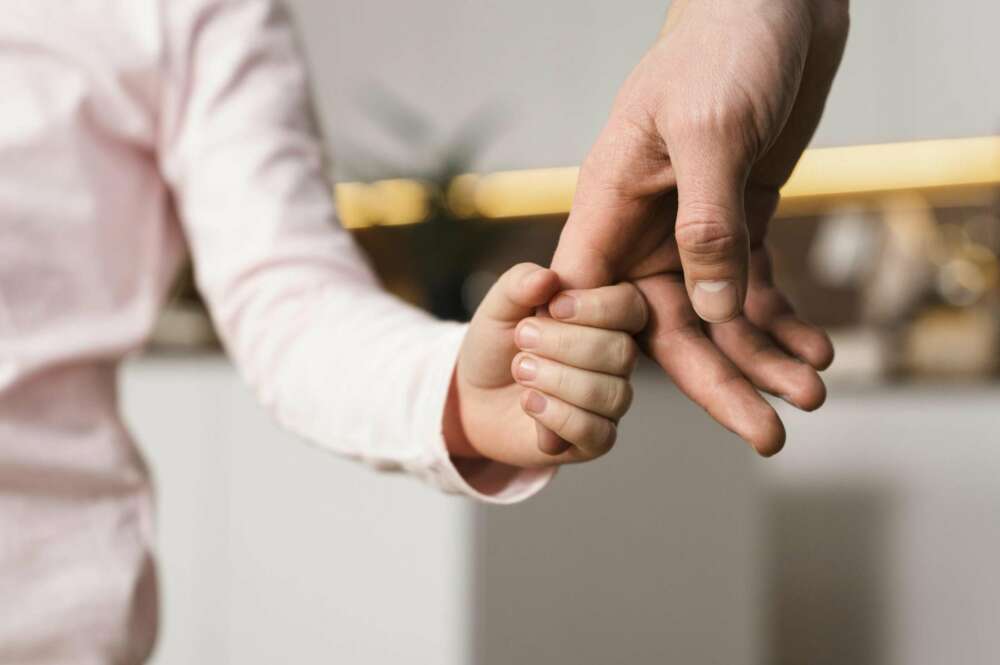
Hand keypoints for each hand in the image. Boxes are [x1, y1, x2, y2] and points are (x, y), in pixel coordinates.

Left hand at [446, 263, 646, 467]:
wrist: (473, 395)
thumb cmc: (496, 345)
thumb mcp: (499, 306)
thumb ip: (520, 284)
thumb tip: (547, 278)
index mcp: (605, 318)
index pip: (631, 308)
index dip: (596, 307)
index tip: (553, 307)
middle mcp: (616, 360)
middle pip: (621, 352)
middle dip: (566, 345)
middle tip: (523, 338)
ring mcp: (608, 401)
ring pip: (609, 394)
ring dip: (558, 380)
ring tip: (521, 370)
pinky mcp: (593, 440)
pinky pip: (595, 433)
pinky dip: (558, 416)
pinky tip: (529, 402)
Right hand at [550, 0, 847, 454]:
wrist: (775, 2)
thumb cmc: (723, 48)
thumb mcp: (710, 131)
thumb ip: (706, 223)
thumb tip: (715, 311)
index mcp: (611, 204)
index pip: (588, 300)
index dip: (596, 357)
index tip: (612, 414)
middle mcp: (645, 227)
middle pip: (668, 326)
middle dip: (718, 381)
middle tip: (767, 433)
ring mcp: (691, 227)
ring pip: (717, 314)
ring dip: (762, 356)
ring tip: (809, 393)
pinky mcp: (738, 218)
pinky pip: (754, 285)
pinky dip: (782, 319)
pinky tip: (814, 349)